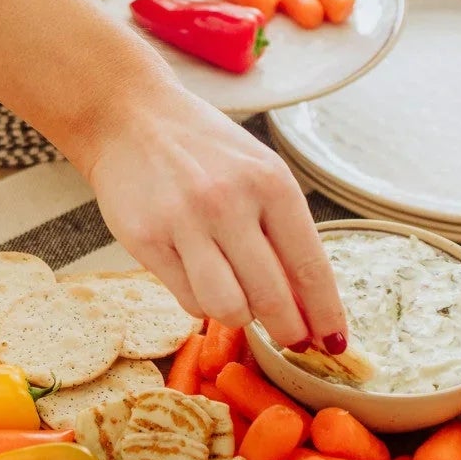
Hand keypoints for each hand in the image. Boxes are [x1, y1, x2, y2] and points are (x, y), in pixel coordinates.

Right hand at [79, 83, 347, 354]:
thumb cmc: (201, 148)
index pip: (309, 266)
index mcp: (270, 182)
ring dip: (240, 316)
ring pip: (228, 308)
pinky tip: (201, 282)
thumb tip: (307, 302)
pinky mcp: (145, 240)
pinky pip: (187, 300)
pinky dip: (201, 303)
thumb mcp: (257, 171)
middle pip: (272, 298)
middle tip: (291, 338)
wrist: (129, 117)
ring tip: (239, 303)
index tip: (332, 342)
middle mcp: (228, 202)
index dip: (325, 313)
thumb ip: (282, 230)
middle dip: (288, 330)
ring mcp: (184, 222)